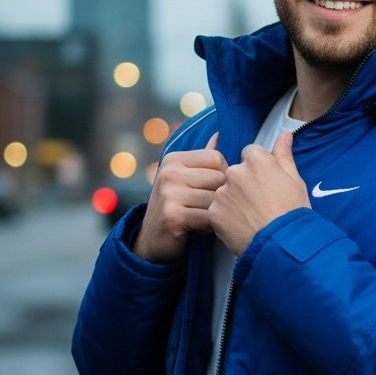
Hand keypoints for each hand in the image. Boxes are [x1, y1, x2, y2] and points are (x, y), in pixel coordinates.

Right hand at [133, 134, 226, 262]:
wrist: (152, 240)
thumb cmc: (176, 207)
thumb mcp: (185, 179)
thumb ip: (202, 159)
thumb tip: (219, 134)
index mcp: (174, 159)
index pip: (217, 158)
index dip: (223, 177)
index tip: (212, 191)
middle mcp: (169, 173)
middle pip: (219, 179)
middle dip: (220, 197)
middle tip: (207, 208)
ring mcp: (168, 193)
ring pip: (216, 200)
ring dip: (215, 213)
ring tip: (202, 218)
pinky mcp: (172, 215)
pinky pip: (209, 218)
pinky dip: (210, 226)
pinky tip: (199, 228)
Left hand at [209, 131, 310, 254]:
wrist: (282, 246)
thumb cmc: (293, 213)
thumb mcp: (295, 181)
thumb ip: (284, 155)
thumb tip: (285, 135)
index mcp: (257, 161)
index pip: (250, 153)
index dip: (258, 169)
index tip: (265, 184)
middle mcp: (236, 172)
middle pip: (235, 172)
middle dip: (243, 184)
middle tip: (259, 203)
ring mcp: (222, 193)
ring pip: (224, 191)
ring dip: (233, 200)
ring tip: (250, 217)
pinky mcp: (214, 213)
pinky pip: (217, 210)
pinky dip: (226, 217)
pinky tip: (241, 226)